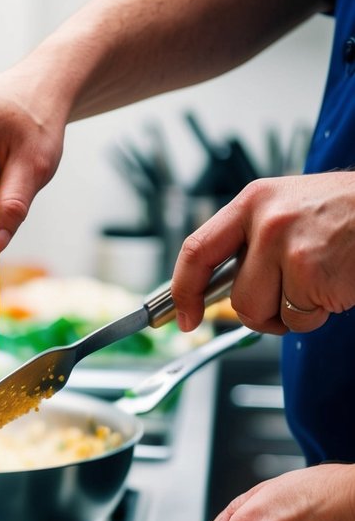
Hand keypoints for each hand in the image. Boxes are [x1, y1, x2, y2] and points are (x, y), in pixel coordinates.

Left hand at [171, 172, 354, 333]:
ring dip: (290, 313)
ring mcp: (288, 246)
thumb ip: (251, 242)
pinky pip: (297, 319)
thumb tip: (211, 289)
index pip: (196, 250)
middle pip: (236, 297)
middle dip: (261, 311)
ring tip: (318, 282)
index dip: (183, 290)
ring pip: (263, 313)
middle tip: (291, 295)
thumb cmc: (346, 215)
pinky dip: (317, 314)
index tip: (182, 317)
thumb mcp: (289, 210)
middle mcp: (266, 220)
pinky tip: (335, 283)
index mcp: (253, 201)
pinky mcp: (311, 271)